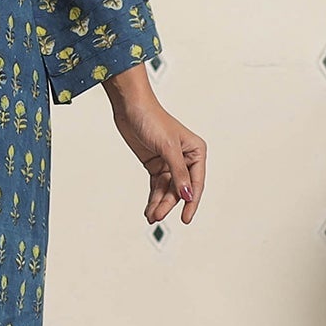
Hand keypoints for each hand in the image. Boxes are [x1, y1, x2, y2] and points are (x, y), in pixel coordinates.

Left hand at [103, 63, 204, 224]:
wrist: (129, 107)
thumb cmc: (152, 119)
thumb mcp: (167, 147)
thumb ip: (178, 173)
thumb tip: (187, 195)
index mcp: (196, 151)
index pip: (196, 182)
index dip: (191, 202)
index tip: (185, 218)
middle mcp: (185, 158)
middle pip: (180, 189)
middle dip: (169, 203)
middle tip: (157, 216)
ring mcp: (169, 162)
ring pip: (167, 190)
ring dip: (159, 203)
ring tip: (150, 216)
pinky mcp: (155, 164)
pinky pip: (157, 186)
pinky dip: (153, 198)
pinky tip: (149, 209)